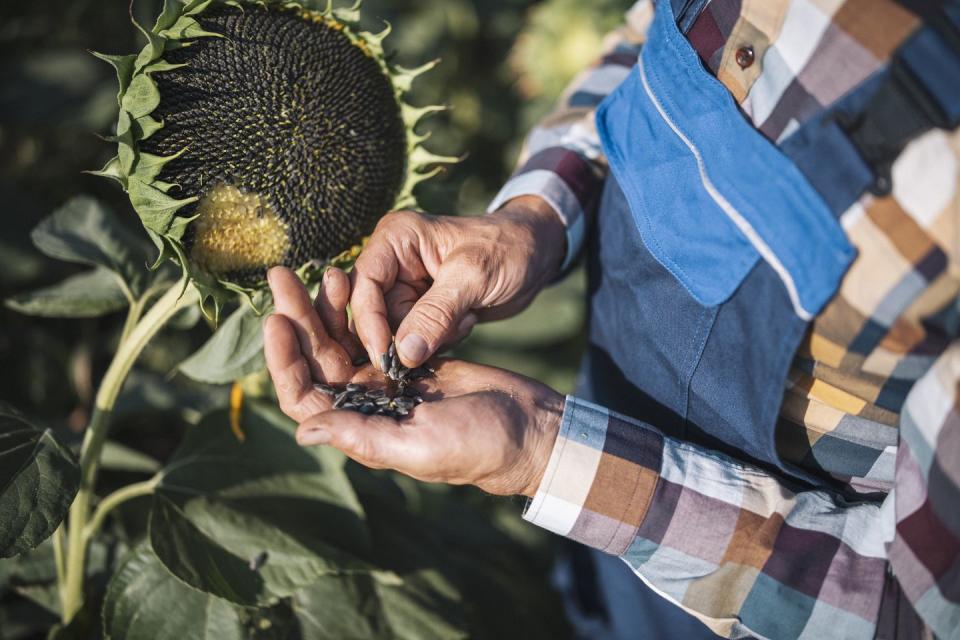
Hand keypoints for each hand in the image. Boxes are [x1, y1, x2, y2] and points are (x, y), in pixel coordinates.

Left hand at [264, 266, 562, 496]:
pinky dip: (360, 307)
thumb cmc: (478, 445)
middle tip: (281, 276)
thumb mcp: (419, 444)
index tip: (277, 320)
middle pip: (316, 358)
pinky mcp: (409, 360)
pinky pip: (373, 330)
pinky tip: (354, 278)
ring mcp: (386, 382)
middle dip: (297, 317)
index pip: (303, 394)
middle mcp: (365, 405)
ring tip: (322, 269)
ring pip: (342, 340)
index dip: (284, 359)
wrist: (526, 428)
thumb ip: (362, 436)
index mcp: (359, 428)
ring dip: (326, 307)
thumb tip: (302, 431)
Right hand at [350, 196, 565, 368]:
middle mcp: (393, 262)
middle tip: (448, 332)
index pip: (363, 286)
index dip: (369, 323)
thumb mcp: (474, 277)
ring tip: (465, 318)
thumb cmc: (508, 249)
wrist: (537, 254)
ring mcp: (406, 288)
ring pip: (396, 332)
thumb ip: (436, 314)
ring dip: (430, 338)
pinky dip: (441, 340)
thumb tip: (402, 354)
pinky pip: (416, 340)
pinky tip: (467, 321)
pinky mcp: (422, 310)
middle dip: (407, 334)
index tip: (387, 357)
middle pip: (375, 314)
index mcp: (395, 239)